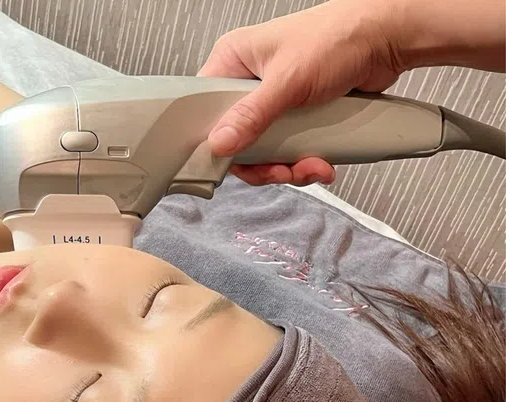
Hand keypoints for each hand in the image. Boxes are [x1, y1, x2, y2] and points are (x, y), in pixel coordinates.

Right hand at [198, 0, 401, 185]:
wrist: (386, 40)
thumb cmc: (338, 37)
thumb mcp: (288, 80)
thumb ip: (252, 115)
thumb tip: (220, 143)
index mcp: (233, 61)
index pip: (207, 111)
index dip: (217, 142)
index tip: (235, 163)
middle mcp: (249, 83)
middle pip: (237, 140)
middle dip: (263, 164)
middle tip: (281, 171)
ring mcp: (272, 102)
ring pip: (264, 152)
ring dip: (287, 168)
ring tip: (311, 167)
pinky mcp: (294, 116)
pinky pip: (286, 151)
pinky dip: (302, 163)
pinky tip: (321, 162)